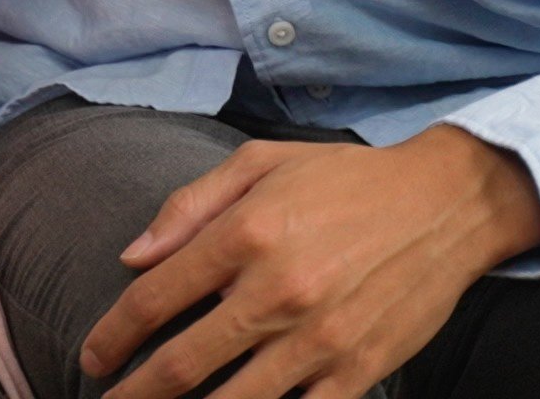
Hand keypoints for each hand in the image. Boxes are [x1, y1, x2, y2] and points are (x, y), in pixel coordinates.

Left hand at [81, 126, 539, 398]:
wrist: (446, 204)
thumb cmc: (345, 180)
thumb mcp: (260, 164)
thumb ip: (189, 207)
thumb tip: (132, 256)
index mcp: (245, 234)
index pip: (154, 299)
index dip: (113, 336)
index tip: (93, 357)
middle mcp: (276, 291)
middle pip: (182, 363)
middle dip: (135, 394)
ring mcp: (319, 337)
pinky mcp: (358, 369)